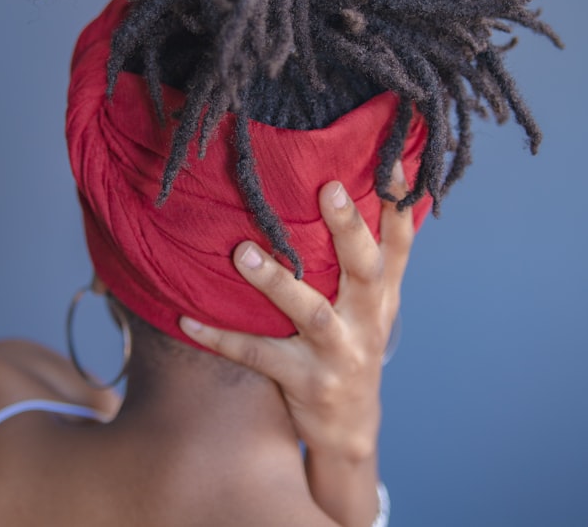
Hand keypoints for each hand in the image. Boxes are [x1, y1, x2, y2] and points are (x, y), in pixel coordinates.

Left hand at [180, 160, 413, 526]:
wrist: (351, 430)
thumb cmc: (353, 349)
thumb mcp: (373, 307)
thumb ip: (368, 259)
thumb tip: (356, 190)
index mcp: (383, 297)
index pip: (400, 243)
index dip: (401, 201)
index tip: (394, 157)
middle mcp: (368, 321)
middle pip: (365, 270)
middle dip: (349, 230)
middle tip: (328, 188)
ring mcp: (339, 355)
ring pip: (311, 314)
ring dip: (277, 282)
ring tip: (242, 252)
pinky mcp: (306, 383)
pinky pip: (259, 356)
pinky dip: (222, 337)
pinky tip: (187, 318)